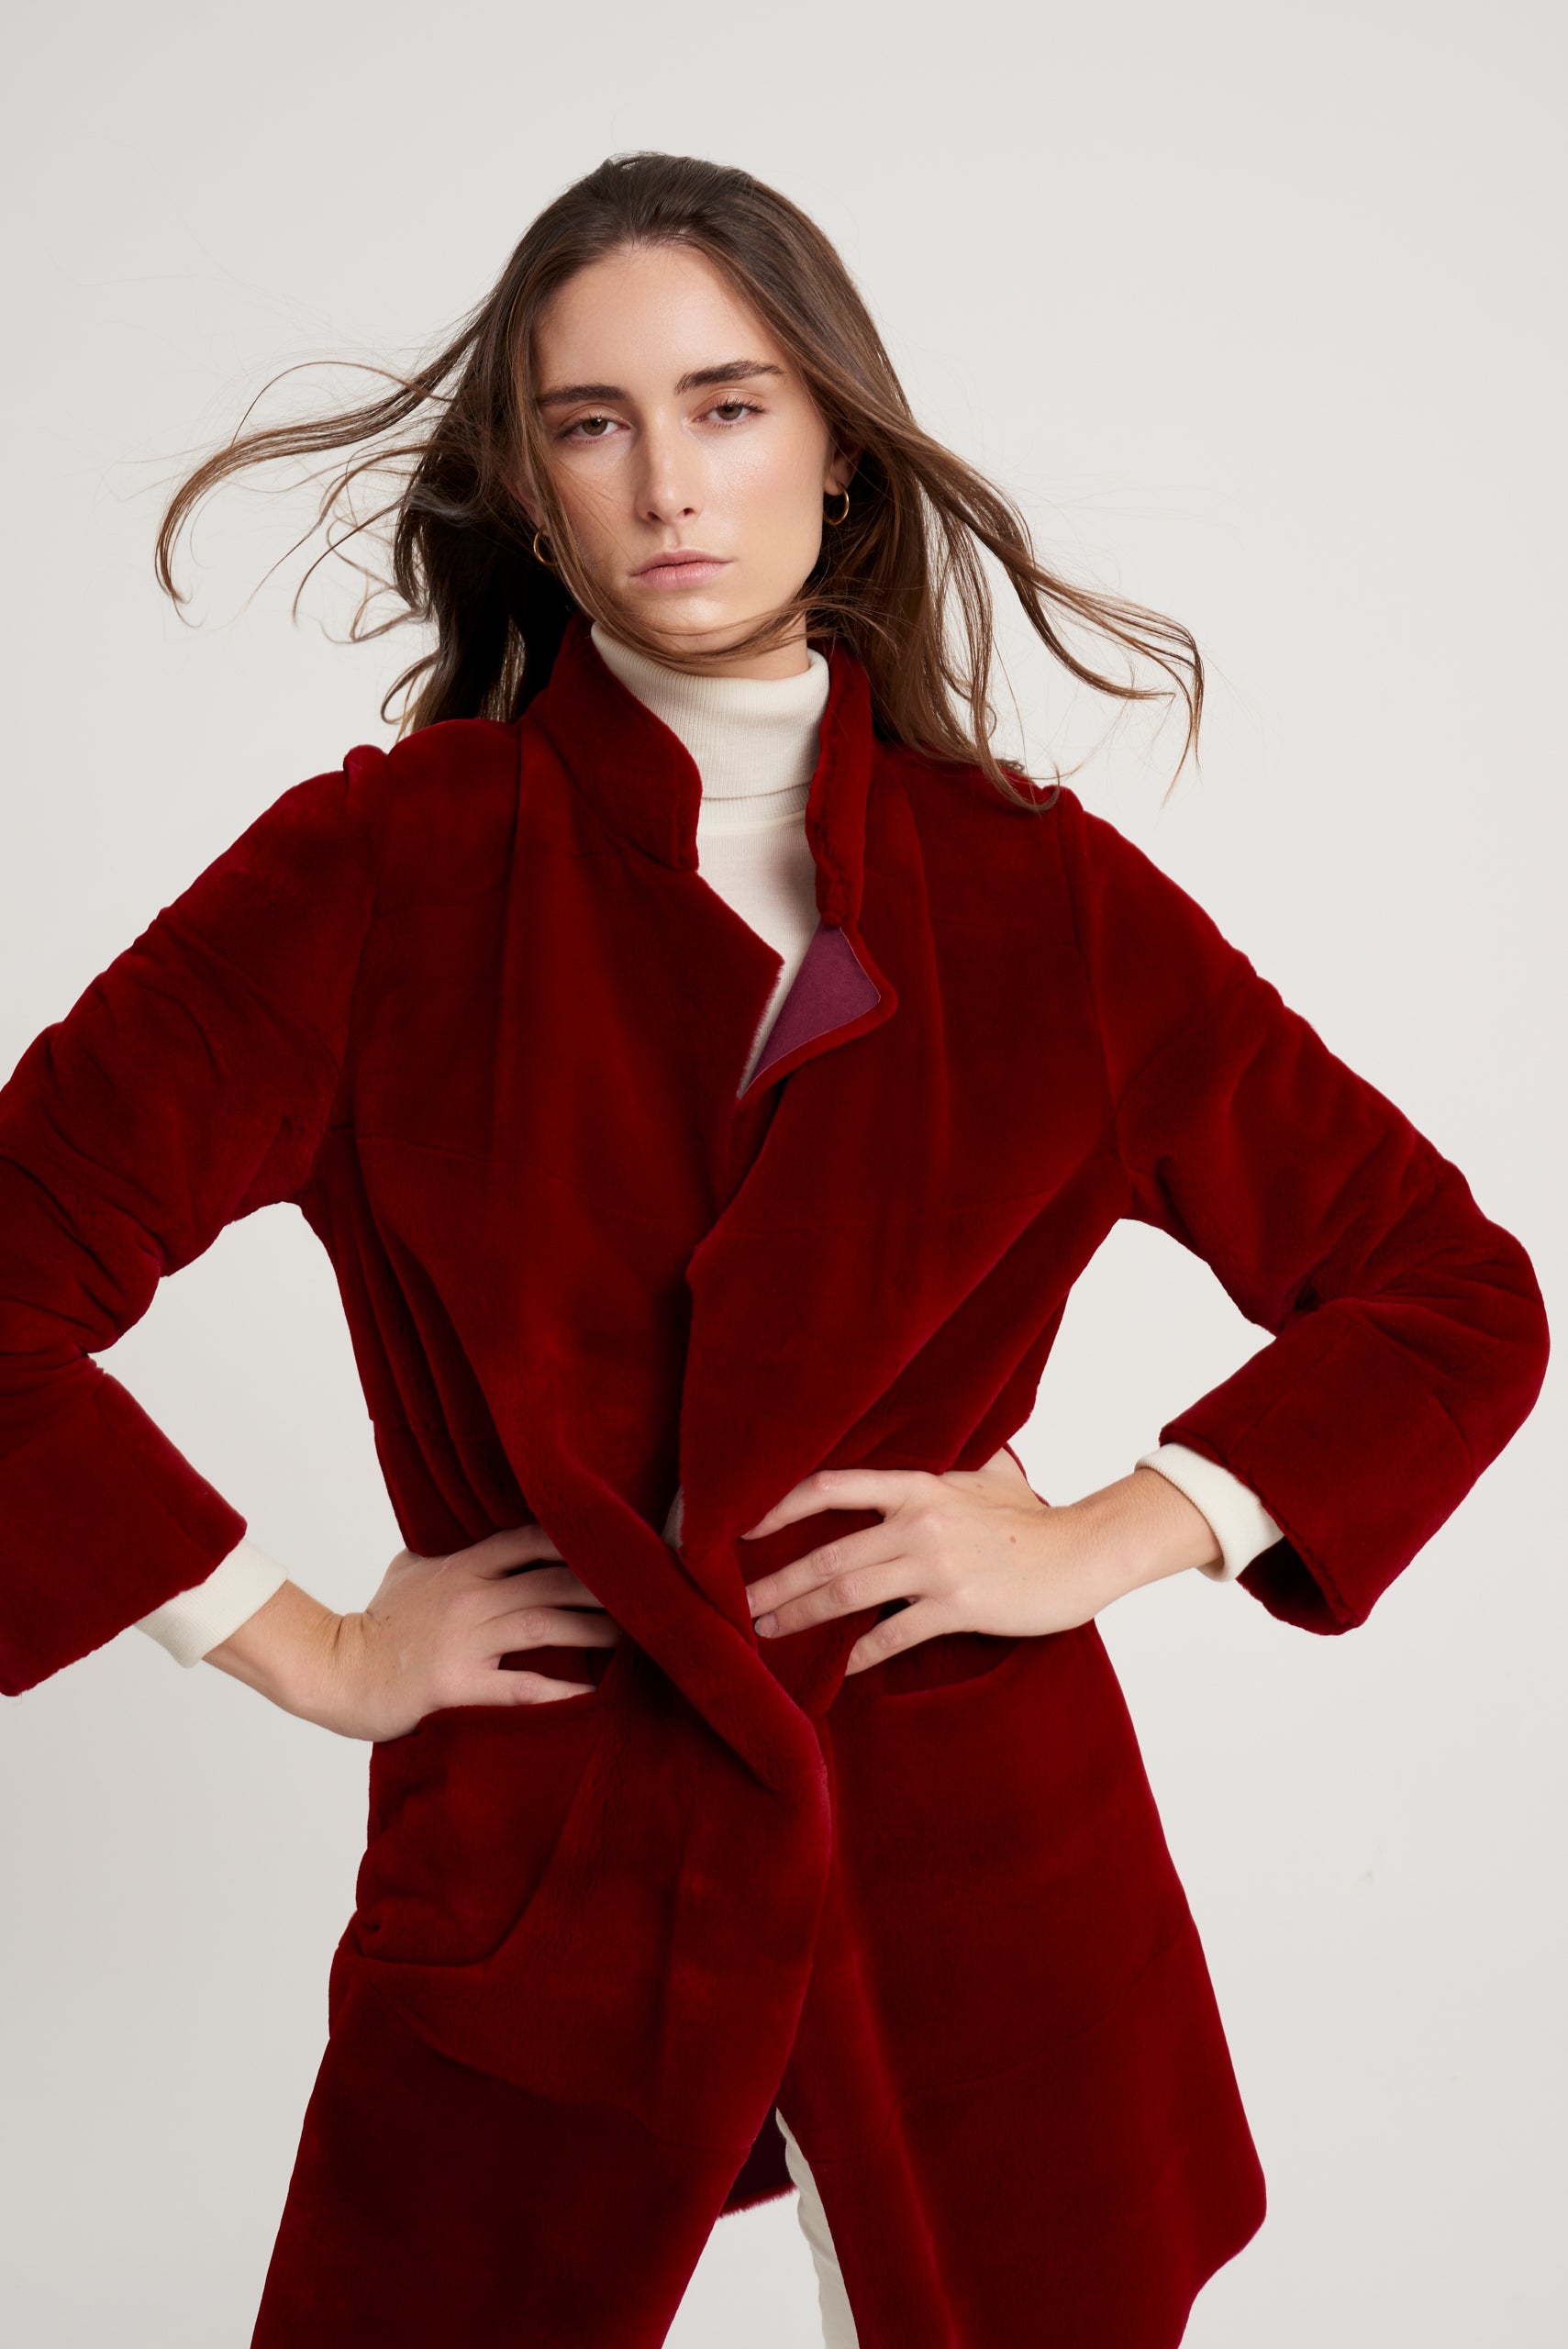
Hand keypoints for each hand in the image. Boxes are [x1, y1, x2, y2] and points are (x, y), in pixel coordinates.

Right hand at [205, 1524, 619, 1740]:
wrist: (337, 1673)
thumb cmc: (377, 1624)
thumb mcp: (410, 1570)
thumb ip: (452, 1549)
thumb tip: (481, 1525)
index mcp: (461, 1565)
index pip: (529, 1538)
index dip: (577, 1536)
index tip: (621, 1538)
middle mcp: (469, 1596)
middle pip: (550, 1579)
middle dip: (604, 1583)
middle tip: (651, 1590)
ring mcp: (464, 1640)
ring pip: (544, 1623)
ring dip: (596, 1627)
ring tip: (639, 1635)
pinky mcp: (458, 1685)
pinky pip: (520, 1685)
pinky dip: (560, 1689)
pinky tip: (596, 1693)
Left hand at [739, 1449, 1221, 1676]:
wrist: (1085, 1551)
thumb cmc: (1032, 1518)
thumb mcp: (986, 1477)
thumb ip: (948, 1470)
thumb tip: (939, 1447)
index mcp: (919, 1486)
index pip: (834, 1486)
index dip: (783, 1506)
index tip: (745, 1527)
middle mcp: (919, 1522)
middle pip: (828, 1552)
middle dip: (777, 1580)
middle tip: (737, 1603)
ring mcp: (937, 1565)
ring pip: (848, 1592)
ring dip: (802, 1615)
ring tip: (768, 1631)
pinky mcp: (958, 1605)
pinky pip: (894, 1634)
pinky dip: (861, 1653)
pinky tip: (838, 1668)